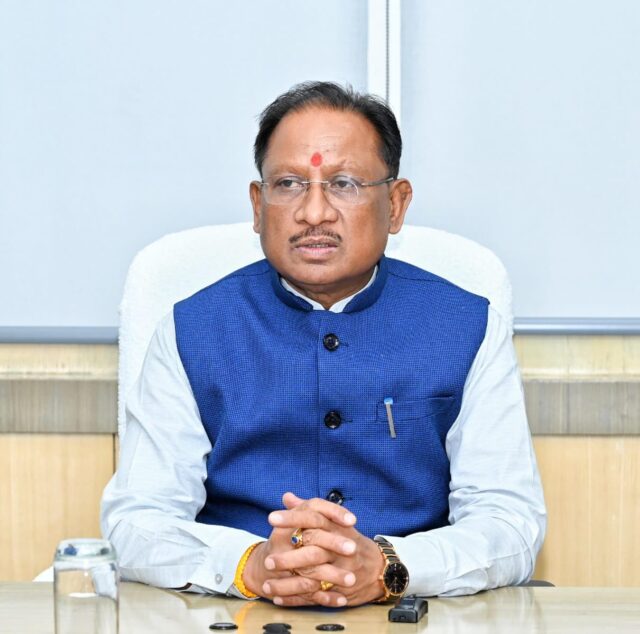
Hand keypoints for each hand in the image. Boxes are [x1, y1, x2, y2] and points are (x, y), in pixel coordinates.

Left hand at [258, 492, 385, 606]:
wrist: (378, 568)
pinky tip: (279, 599)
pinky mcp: (341, 591)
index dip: (292, 518)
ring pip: (314, 577)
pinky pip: (317, 597)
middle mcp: (341, 549)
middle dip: (289, 558)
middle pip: (313, 552)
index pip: (313, 519)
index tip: (271, 518)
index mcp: (336, 528)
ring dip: (289, 584)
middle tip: (268, 561)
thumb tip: (287, 497)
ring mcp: (343, 571)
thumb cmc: (350, 541)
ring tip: (268, 585)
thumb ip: (309, 509)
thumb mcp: (333, 522)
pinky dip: (297, 600)